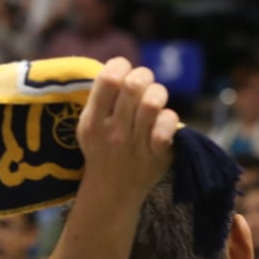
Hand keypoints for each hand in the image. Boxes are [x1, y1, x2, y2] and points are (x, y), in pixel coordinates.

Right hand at [75, 58, 177, 202]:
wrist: (111, 192)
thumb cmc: (103, 150)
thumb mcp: (89, 126)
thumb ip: (102, 98)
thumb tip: (121, 66)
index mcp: (93, 121)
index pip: (109, 77)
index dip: (121, 66)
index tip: (124, 74)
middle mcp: (113, 132)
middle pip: (134, 83)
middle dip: (143, 76)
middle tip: (143, 87)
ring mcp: (135, 145)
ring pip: (153, 101)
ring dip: (158, 93)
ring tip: (154, 102)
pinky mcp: (157, 155)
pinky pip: (168, 124)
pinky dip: (169, 119)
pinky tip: (163, 125)